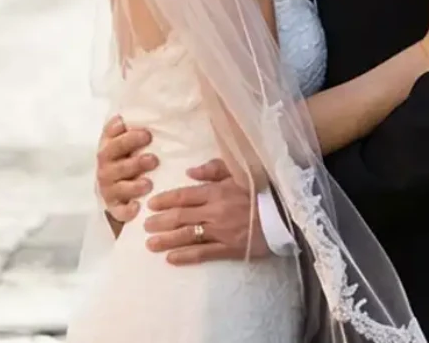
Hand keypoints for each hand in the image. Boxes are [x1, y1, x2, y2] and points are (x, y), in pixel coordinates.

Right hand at [95, 116, 159, 224]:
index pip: (109, 133)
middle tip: (152, 155)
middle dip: (130, 154)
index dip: (118, 129)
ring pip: (116, 184)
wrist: (122, 194)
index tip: (137, 127)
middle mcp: (106, 165)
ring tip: (148, 183)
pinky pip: (118, 210)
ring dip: (131, 184)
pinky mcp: (114, 207)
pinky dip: (126, 210)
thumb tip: (162, 105)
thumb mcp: (135, 143)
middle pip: (111, 155)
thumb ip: (141, 128)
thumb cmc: (133, 159)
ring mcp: (108, 187)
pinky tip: (137, 208)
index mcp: (110, 145)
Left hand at [143, 159, 265, 264]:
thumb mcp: (240, 172)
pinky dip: (186, 256)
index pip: (185, 195)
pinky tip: (171, 258)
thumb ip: (214, 169)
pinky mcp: (229, 249)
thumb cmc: (262, 190)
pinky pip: (203, 254)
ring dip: (167, 240)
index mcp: (217, 191)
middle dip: (160, 222)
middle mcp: (215, 212)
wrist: (285, 214)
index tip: (151, 204)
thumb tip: (190, 171)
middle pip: (181, 217)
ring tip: (150, 244)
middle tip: (143, 226)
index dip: (166, 200)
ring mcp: (221, 232)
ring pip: (188, 236)